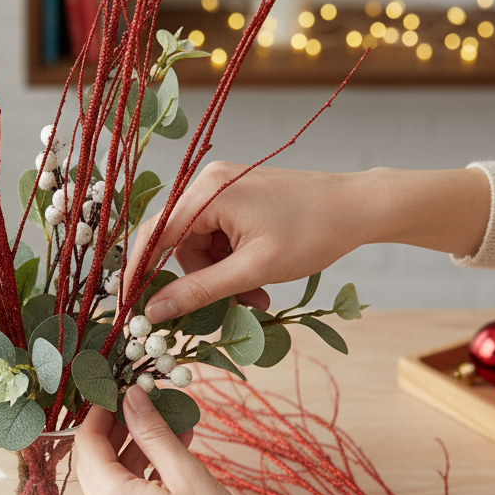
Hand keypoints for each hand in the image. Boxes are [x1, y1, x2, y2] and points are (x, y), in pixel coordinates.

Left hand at [74, 387, 310, 494]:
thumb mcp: (186, 474)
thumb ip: (153, 433)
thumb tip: (131, 396)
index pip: (86, 442)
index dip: (100, 411)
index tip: (121, 388)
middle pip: (94, 460)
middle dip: (117, 428)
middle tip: (145, 403)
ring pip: (111, 479)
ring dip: (135, 450)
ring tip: (172, 426)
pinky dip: (143, 474)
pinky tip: (175, 457)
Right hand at [125, 163, 490, 323]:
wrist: (360, 208)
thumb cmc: (312, 233)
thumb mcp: (253, 270)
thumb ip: (199, 291)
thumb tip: (154, 311)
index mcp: (207, 191)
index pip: (154, 236)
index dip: (140, 274)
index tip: (134, 307)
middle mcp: (208, 183)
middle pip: (179, 245)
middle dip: (202, 281)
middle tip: (235, 306)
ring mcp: (224, 188)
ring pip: (201, 246)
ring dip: (223, 277)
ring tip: (257, 296)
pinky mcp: (239, 197)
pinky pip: (219, 238)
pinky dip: (234, 263)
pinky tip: (260, 278)